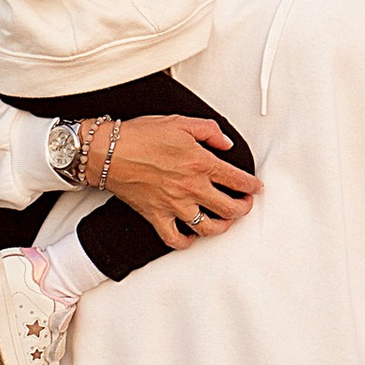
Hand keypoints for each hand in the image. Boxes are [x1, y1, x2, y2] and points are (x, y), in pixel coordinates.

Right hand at [104, 113, 258, 247]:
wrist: (108, 151)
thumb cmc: (140, 136)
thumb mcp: (181, 122)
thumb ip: (209, 131)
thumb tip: (226, 144)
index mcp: (200, 163)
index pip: (238, 180)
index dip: (252, 186)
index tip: (255, 187)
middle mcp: (191, 188)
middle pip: (229, 208)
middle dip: (243, 208)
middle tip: (245, 204)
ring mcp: (174, 205)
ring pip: (208, 228)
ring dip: (222, 227)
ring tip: (224, 221)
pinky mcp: (156, 216)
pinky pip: (175, 239)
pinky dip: (186, 241)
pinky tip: (191, 235)